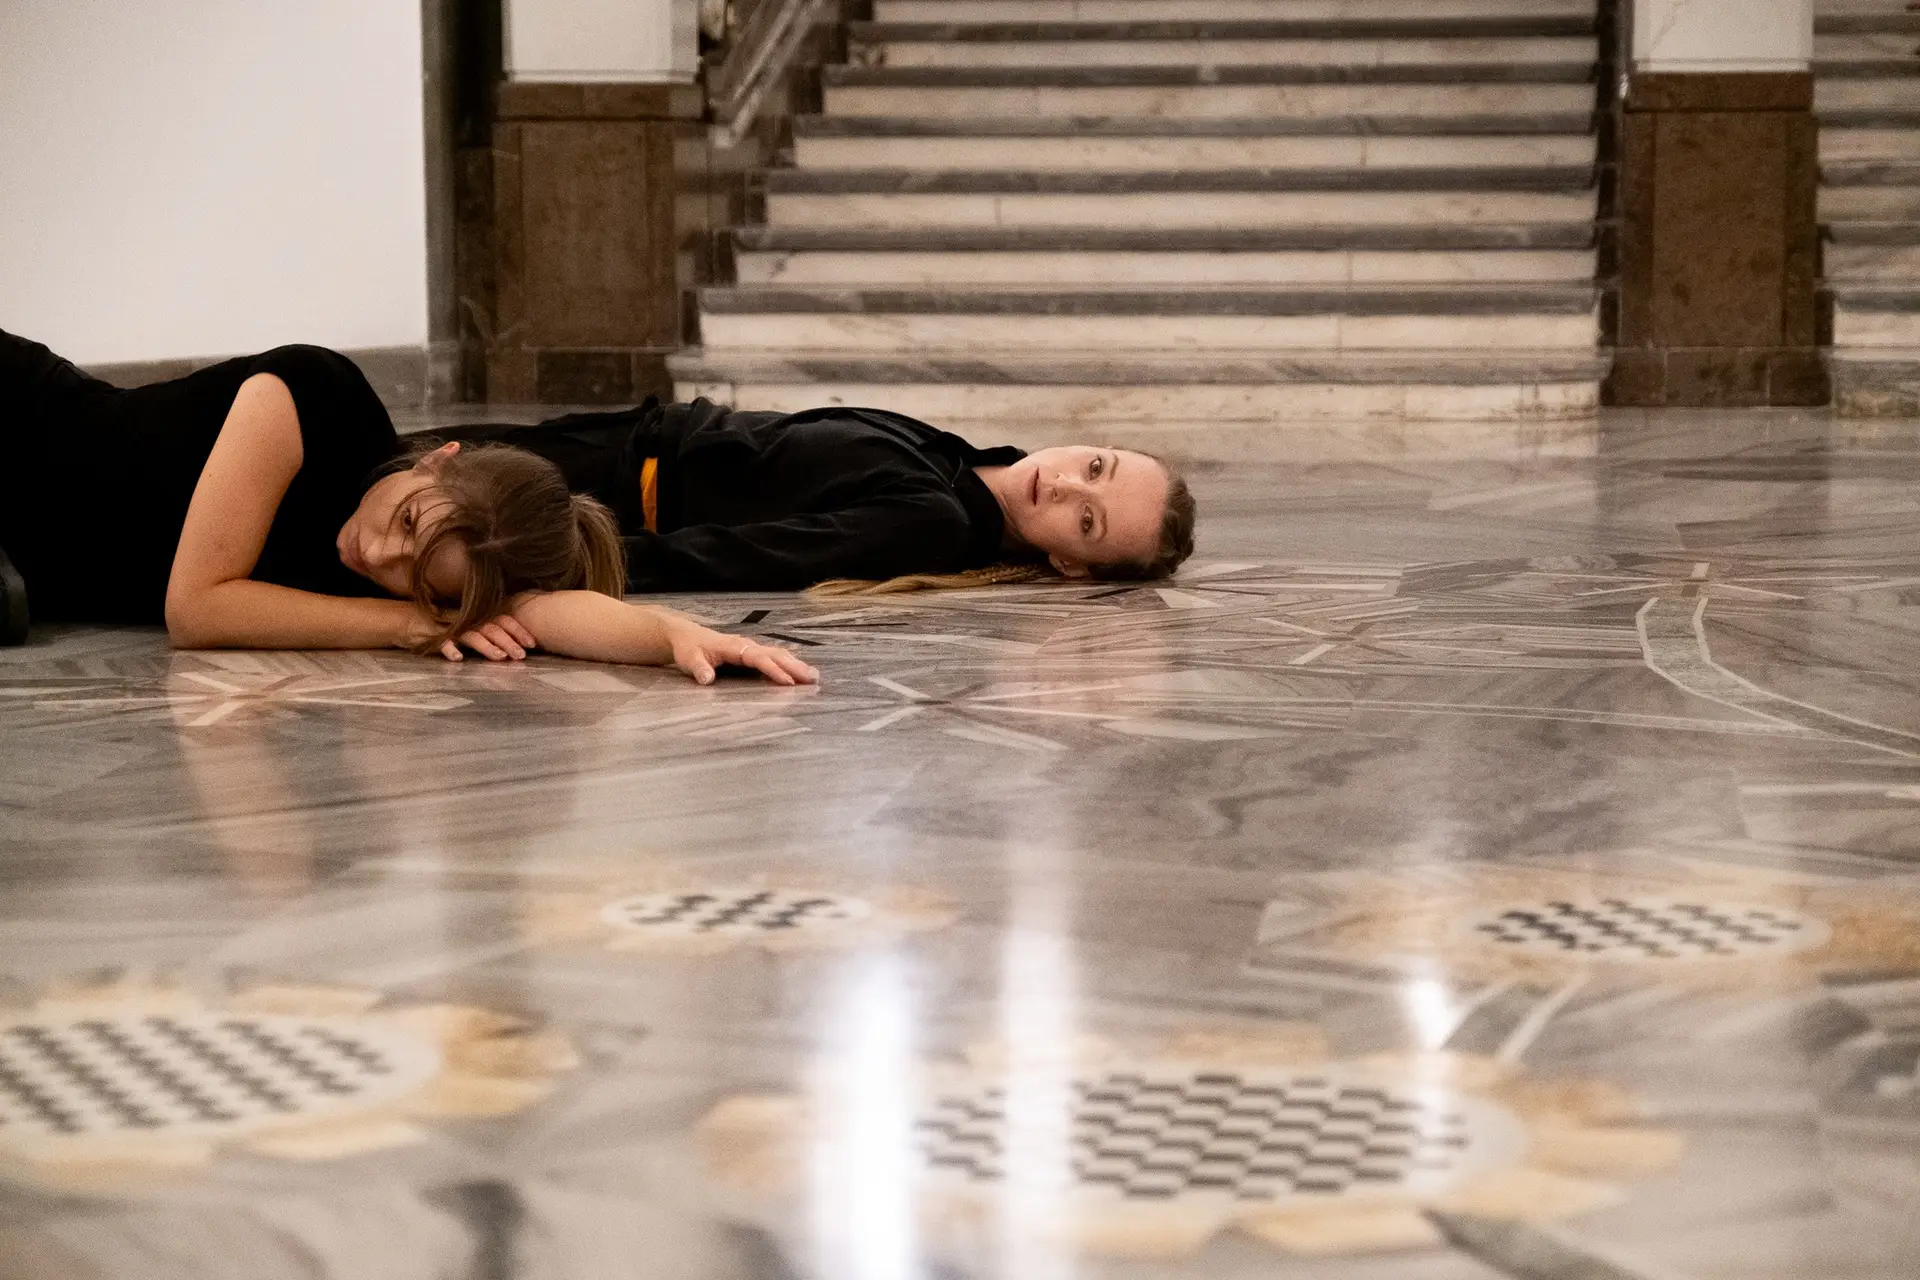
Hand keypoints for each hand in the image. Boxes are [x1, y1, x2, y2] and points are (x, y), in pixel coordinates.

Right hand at [405, 610, 539, 661]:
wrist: (406, 619)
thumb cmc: (441, 626)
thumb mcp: (466, 627)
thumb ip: (485, 632)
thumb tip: (512, 645)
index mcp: (476, 616)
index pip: (501, 619)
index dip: (518, 630)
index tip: (532, 643)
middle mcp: (466, 619)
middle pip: (491, 628)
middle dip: (508, 642)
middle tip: (521, 655)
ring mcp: (449, 627)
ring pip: (471, 636)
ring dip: (487, 647)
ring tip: (499, 658)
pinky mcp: (431, 635)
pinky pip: (441, 643)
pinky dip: (450, 650)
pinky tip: (457, 659)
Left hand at [665, 619, 818, 685]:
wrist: (686, 636)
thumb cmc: (689, 649)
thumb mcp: (689, 659)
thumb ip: (699, 669)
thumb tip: (707, 679)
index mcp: (734, 647)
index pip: (758, 659)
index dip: (774, 670)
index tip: (789, 683)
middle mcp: (746, 645)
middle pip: (775, 654)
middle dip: (795, 666)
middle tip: (814, 679)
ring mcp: (750, 648)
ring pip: (778, 654)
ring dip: (796, 665)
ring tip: (814, 676)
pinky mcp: (751, 653)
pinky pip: (774, 657)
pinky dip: (789, 664)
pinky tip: (800, 671)